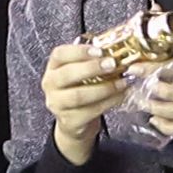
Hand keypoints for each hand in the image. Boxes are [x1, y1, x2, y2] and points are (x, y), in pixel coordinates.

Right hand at [37, 39, 131, 163]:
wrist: (75, 122)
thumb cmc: (80, 90)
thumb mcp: (82, 73)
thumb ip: (93, 61)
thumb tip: (117, 52)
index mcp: (53, 67)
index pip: (59, 54)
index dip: (79, 51)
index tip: (99, 50)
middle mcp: (50, 84)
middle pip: (67, 74)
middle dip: (92, 68)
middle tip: (112, 64)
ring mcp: (57, 104)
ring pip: (79, 95)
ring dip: (104, 88)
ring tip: (121, 82)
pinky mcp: (69, 121)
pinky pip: (90, 111)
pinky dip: (108, 103)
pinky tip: (120, 96)